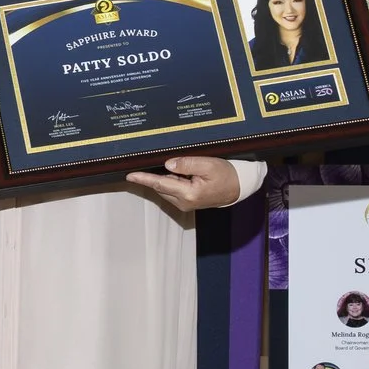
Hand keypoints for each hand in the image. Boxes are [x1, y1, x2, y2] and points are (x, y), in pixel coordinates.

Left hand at [126, 155, 241, 211]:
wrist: (238, 187)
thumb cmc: (226, 175)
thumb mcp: (208, 165)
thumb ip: (187, 164)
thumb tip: (168, 164)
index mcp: (188, 194)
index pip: (160, 184)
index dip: (144, 179)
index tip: (130, 175)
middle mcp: (183, 202)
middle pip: (161, 186)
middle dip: (157, 174)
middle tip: (168, 164)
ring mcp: (184, 204)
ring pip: (166, 188)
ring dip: (167, 177)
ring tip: (187, 170)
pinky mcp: (186, 202)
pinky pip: (172, 189)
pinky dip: (172, 181)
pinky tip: (184, 174)